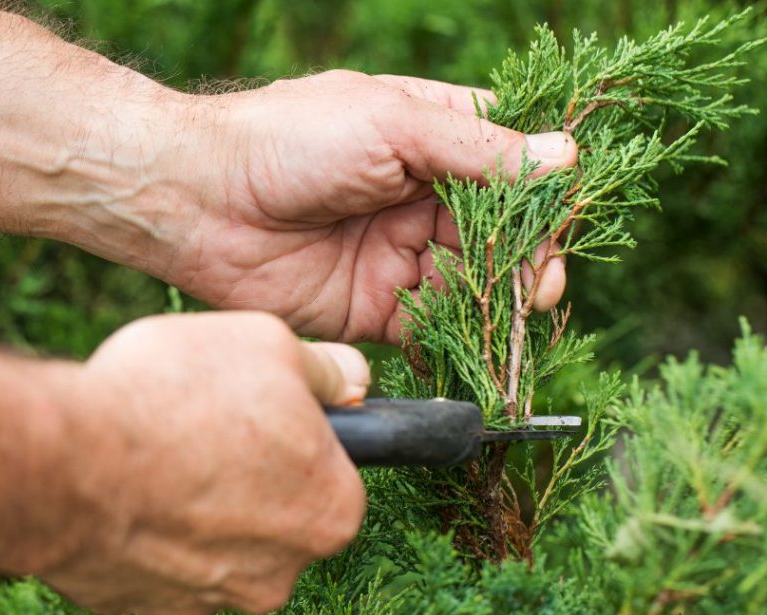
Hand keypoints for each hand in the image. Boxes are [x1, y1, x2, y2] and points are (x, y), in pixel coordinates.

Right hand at [39, 312, 368, 614]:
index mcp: (331, 512)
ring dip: (194, 501)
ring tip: (156, 447)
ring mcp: (208, 600)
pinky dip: (146, 525)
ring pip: (215, 540)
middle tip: (203, 421)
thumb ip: (325, 368)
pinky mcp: (142, 604)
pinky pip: (157, 559)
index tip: (259, 409)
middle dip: (248, 470)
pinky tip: (124, 484)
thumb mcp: (268, 344)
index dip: (297, 431)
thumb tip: (352, 378)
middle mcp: (280, 574)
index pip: (331, 469)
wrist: (63, 458)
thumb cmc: (176, 397)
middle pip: (276, 512)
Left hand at [157, 70, 575, 342]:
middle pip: (501, 234)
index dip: (543, 192)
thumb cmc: (291, 138)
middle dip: (529, 259)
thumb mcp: (393, 124)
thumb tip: (567, 157)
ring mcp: (398, 254)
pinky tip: (472, 338)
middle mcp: (420, 199)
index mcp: (430, 139)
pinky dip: (456, 334)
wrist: (199, 200)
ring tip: (513, 314)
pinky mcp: (372, 306)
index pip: (510, 165)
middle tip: (544, 286)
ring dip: (498, 300)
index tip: (565, 217)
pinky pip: (430, 326)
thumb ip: (478, 149)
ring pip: (472, 283)